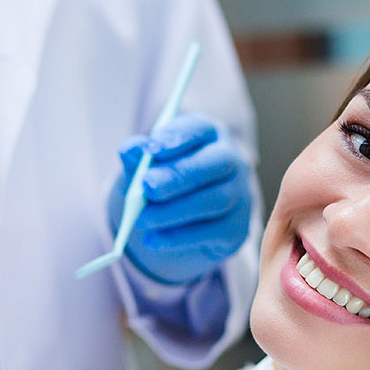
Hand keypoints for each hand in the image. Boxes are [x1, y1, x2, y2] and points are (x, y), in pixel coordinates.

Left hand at [108, 114, 252, 284]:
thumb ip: (138, 157)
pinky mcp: (236, 228)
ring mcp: (240, 195)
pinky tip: (153, 240)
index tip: (152, 148)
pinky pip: (212, 233)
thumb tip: (129, 150)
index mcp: (210, 135)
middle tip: (147, 186)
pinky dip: (178, 238)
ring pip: (214, 200)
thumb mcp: (147, 167)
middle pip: (216, 163)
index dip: (178, 137)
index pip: (200, 129)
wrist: (182, 223)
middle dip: (179, 175)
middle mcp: (232, 161)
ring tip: (141, 219)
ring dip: (174, 211)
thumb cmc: (165, 183)